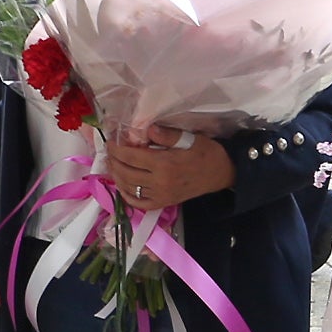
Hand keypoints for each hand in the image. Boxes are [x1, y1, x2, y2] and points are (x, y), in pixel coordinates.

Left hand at [104, 123, 232, 213]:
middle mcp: (159, 182)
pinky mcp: (164, 203)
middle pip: (126, 173)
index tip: (111, 142)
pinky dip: (127, 195)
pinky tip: (123, 184)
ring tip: (113, 165)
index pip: (131, 157)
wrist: (221, 173)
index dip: (116, 149)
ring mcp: (161, 195)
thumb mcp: (188, 138)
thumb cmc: (205, 152)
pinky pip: (139, 203)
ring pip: (129, 188)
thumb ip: (166, 134)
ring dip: (116, 176)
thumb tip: (145, 128)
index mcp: (164, 164)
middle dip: (113, 162)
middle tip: (109, 152)